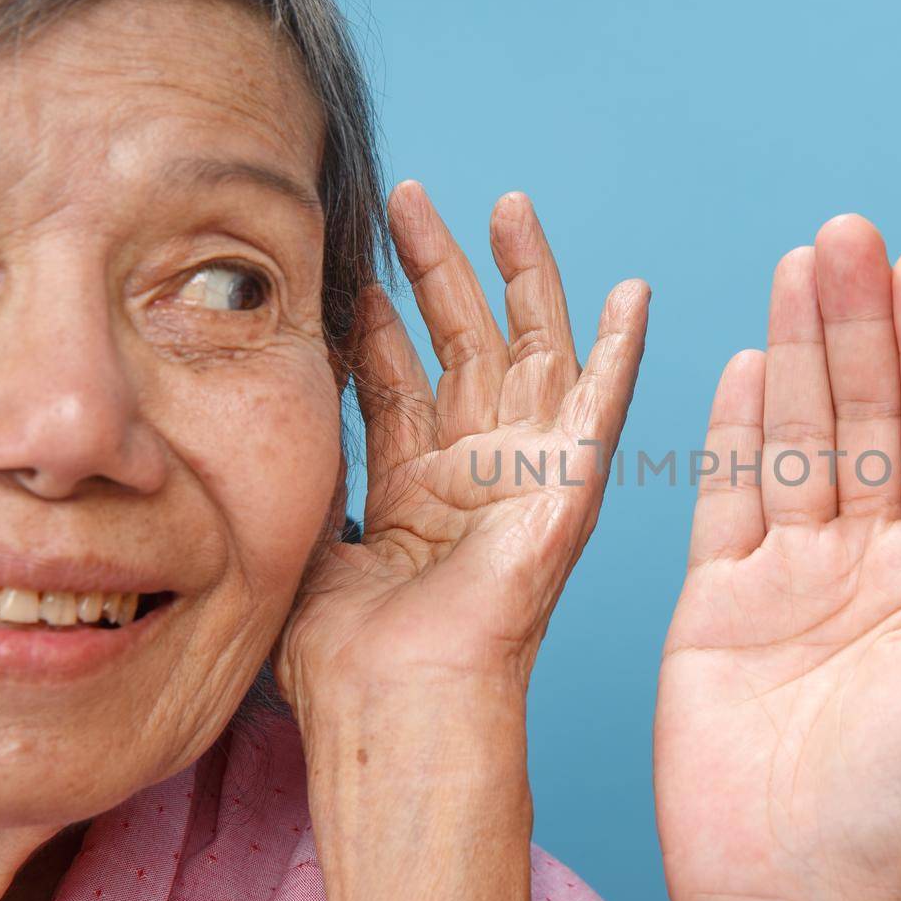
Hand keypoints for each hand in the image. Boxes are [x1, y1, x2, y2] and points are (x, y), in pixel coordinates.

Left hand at [276, 181, 648, 710]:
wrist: (399, 702)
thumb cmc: (347, 655)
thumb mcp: (307, 542)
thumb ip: (309, 476)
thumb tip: (268, 420)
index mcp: (413, 493)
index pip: (400, 383)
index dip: (378, 322)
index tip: (353, 266)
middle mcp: (473, 475)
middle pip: (463, 347)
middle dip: (438, 269)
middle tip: (409, 198)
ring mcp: (523, 477)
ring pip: (528, 353)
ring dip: (521, 278)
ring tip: (505, 204)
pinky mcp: (568, 487)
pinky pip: (603, 408)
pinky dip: (623, 351)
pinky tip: (633, 293)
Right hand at [654, 215, 900, 900]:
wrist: (789, 891)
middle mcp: (875, 558)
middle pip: (867, 415)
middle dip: (860, 323)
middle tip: (849, 233)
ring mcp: (794, 573)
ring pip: (799, 438)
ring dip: (799, 352)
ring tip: (798, 266)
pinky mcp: (718, 597)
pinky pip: (726, 496)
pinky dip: (733, 431)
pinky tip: (745, 362)